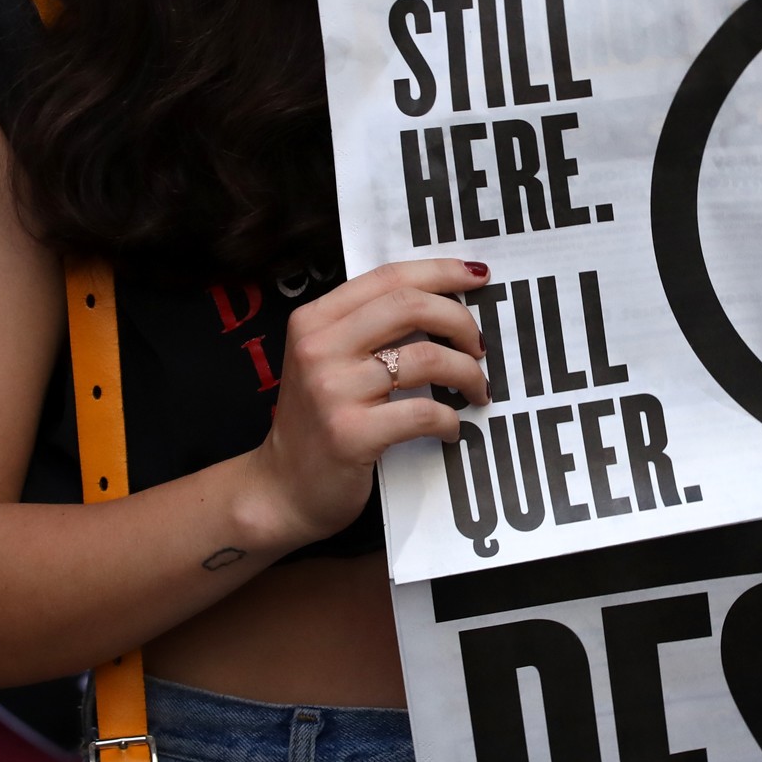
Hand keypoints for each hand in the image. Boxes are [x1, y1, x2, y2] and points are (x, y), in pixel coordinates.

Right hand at [243, 259, 492, 546]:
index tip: (478, 277)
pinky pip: (424, 412)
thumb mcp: (328, 361)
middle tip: (479, 346)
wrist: (282, 489)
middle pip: (410, 305)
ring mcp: (332, 391)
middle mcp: (318, 348)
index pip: (388, 277)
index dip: (440, 272)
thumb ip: (368, 328)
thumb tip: (443, 304)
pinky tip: (452, 428)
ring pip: (426, 358)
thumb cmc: (318, 422)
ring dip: (467, 373)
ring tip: (476, 390)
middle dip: (460, 321)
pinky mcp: (351, 434)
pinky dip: (451, 420)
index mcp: (313, 320)